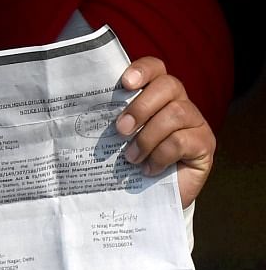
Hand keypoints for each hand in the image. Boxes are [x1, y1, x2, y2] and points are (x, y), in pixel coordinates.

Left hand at [115, 56, 215, 207]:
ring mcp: (195, 123)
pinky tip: (148, 169)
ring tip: (131, 158)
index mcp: (155, 96)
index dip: (142, 70)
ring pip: (176, 113)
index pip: (155, 68)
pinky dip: (160, 155)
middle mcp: (179, 103)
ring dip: (147, 137)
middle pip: (168, 86)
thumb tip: (66, 113)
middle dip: (141, 107)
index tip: (124, 83)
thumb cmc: (127, 165)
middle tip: (120, 130)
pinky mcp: (205, 145)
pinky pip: (182, 141)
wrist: (148, 201)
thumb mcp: (113, 141)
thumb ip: (103, 123)